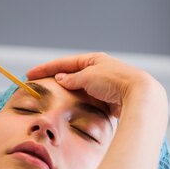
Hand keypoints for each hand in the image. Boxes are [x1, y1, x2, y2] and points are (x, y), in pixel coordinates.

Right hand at [26, 52, 164, 116]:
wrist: (139, 95)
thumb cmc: (115, 81)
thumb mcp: (88, 76)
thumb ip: (72, 79)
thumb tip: (60, 79)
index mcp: (94, 60)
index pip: (64, 63)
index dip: (46, 68)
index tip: (30, 74)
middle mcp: (100, 70)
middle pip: (72, 75)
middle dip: (56, 80)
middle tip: (39, 85)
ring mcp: (105, 85)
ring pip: (80, 88)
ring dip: (68, 93)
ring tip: (53, 98)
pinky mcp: (110, 99)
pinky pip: (89, 100)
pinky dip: (79, 103)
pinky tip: (72, 108)